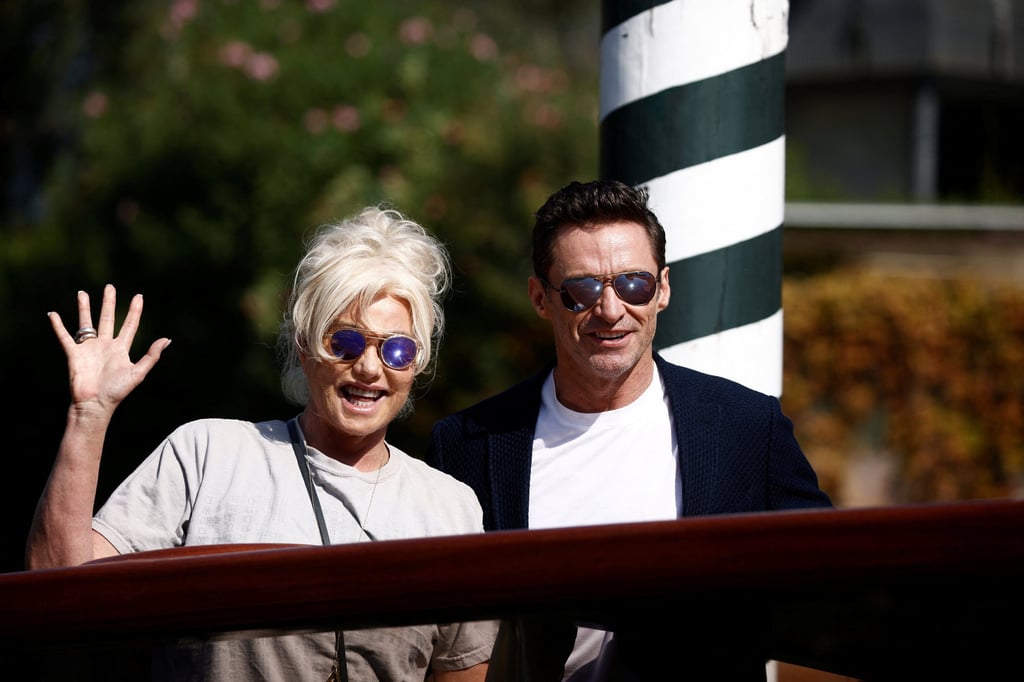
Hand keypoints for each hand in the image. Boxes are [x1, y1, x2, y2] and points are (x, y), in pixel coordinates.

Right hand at [48, 284, 170, 415]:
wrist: (95, 404)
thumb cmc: (117, 391)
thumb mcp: (138, 373)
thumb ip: (151, 356)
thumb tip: (167, 339)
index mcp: (121, 349)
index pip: (129, 325)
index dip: (134, 311)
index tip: (139, 296)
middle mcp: (105, 345)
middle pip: (107, 318)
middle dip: (108, 303)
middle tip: (109, 287)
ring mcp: (89, 349)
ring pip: (86, 323)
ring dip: (84, 308)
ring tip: (82, 293)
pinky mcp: (74, 354)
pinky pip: (65, 337)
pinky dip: (58, 326)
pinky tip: (52, 314)